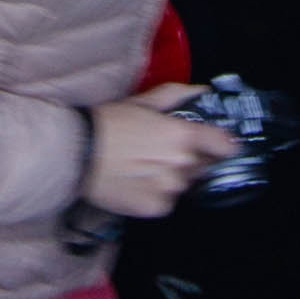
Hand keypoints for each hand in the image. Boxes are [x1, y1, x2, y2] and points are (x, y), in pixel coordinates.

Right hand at [80, 94, 236, 220]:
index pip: (224, 145)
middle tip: (163, 152)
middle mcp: (181, 164)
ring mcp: (169, 189)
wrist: (76, 153)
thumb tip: (199, 91)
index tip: (220, 146)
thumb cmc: (107, 124)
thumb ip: (176, 96)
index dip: (223, 145)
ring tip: (144, 167)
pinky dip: (156, 194)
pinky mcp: (155, 207)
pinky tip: (137, 182)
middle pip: (202, 166)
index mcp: (182, 136)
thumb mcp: (142, 102)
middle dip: (190, 159)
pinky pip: (166, 201)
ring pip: (183, 184)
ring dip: (172, 177)